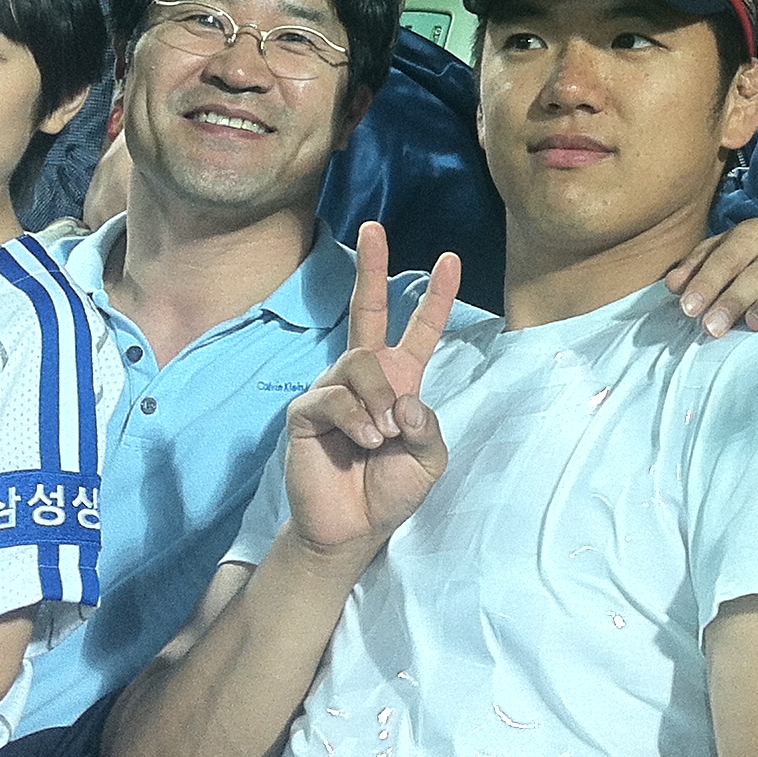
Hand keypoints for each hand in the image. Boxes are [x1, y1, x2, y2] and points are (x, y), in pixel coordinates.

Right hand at [282, 228, 458, 562]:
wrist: (354, 529)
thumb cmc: (390, 490)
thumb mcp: (429, 459)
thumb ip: (428, 426)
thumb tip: (405, 399)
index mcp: (400, 380)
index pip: (419, 329)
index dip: (436, 296)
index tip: (450, 259)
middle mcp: (365, 375)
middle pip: (366, 309)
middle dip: (373, 267)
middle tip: (375, 227)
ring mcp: (332, 389)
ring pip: (361, 361)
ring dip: (379, 400)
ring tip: (382, 437)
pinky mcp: (306, 411)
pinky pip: (334, 396)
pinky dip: (357, 419)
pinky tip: (364, 442)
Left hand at [662, 218, 757, 335]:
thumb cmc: (748, 260)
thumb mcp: (722, 252)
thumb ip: (697, 266)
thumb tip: (673, 285)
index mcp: (751, 233)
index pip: (726, 257)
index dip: (706, 282)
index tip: (689, 308)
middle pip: (754, 275)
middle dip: (732, 301)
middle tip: (712, 327)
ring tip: (755, 324)